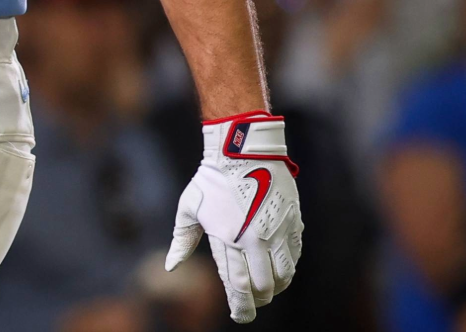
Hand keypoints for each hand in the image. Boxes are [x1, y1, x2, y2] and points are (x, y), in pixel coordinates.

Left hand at [165, 113, 302, 322]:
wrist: (243, 150)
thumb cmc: (210, 179)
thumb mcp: (188, 208)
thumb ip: (181, 241)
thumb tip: (170, 267)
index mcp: (227, 238)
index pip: (236, 284)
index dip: (239, 306)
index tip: (240, 316)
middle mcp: (254, 239)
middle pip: (261, 286)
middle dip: (256, 301)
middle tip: (251, 305)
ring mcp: (276, 232)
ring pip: (283, 275)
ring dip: (275, 287)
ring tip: (266, 290)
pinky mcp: (292, 223)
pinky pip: (295, 256)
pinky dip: (288, 269)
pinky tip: (279, 271)